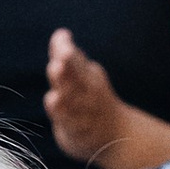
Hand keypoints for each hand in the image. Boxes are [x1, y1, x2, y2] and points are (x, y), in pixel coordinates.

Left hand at [45, 30, 129, 168]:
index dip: (65, 49)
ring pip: (72, 99)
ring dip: (63, 90)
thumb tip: (61, 33)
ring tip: (54, 79)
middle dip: (68, 68)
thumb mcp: (82, 75)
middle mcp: (88, 92)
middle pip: (76, 77)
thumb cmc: (91, 98)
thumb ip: (65, 55)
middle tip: (58, 60)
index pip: (76, 59)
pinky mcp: (77, 131)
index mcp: (88, 75)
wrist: (117, 135)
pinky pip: (70, 120)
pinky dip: (62, 112)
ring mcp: (84, 113)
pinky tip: (52, 101)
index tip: (61, 37)